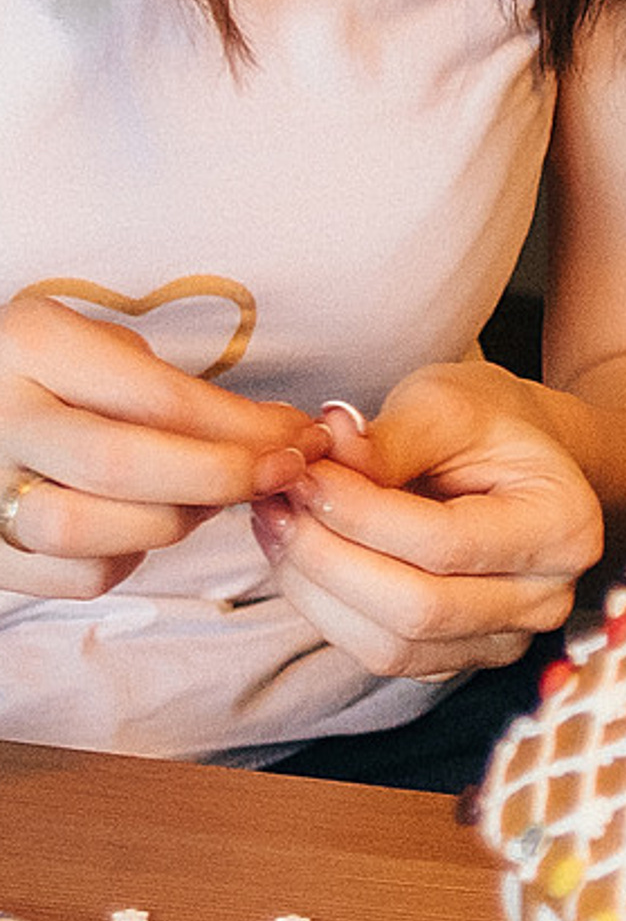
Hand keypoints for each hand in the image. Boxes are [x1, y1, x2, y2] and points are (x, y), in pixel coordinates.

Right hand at [0, 287, 326, 600]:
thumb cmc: (48, 376)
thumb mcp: (98, 348)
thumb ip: (174, 388)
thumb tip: (285, 434)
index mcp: (28, 344)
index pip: (157, 397)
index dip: (245, 427)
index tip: (301, 437)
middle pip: (125, 466)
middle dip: (223, 478)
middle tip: (281, 474)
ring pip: (94, 530)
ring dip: (175, 522)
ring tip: (206, 497)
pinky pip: (78, 576)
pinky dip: (130, 559)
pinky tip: (142, 525)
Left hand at [251, 359, 602, 679]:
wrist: (514, 457)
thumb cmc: (487, 424)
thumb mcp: (447, 402)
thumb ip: (391, 438)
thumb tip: (325, 459)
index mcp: (564, 527)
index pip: (445, 543)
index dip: (360, 514)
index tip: (302, 472)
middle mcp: (546, 598)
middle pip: (418, 610)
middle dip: (327, 557)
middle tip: (275, 502)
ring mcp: (504, 639)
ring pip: (391, 646)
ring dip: (315, 588)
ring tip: (277, 523)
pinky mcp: (458, 658)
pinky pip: (380, 655)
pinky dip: (326, 608)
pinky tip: (299, 555)